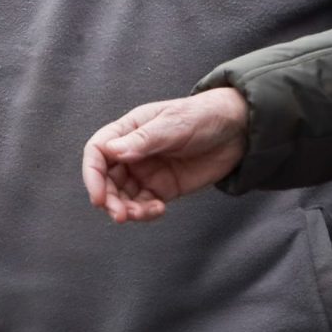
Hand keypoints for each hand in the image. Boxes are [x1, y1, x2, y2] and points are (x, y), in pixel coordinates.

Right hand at [82, 87, 248, 222]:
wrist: (239, 130)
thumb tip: (112, 151)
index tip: (99, 196)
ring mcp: (146, 172)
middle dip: (109, 199)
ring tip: (142, 214)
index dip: (92, 174)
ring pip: (123, 196)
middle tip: (120, 215)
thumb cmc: (203, 116)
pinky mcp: (162, 188)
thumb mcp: (174, 124)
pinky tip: (158, 210)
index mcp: (128, 130)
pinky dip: (145, 212)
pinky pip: (144, 204)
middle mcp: (132, 152)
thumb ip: (143, 139)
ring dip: (126, 209)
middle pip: (106, 179)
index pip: (98, 152)